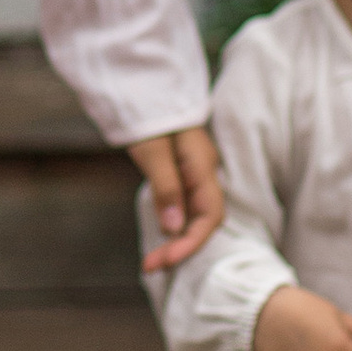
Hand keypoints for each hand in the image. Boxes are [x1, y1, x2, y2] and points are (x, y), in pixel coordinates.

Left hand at [130, 125, 224, 271]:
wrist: (141, 84)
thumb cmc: (147, 113)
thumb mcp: (152, 151)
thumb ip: (166, 188)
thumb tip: (174, 229)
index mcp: (202, 166)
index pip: (210, 215)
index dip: (192, 242)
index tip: (167, 261)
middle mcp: (203, 171)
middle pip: (203, 219)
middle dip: (181, 247)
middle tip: (150, 266)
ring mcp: (193, 172)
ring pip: (192, 214)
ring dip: (175, 239)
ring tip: (152, 260)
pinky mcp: (180, 171)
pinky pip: (182, 204)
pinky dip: (172, 223)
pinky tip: (160, 236)